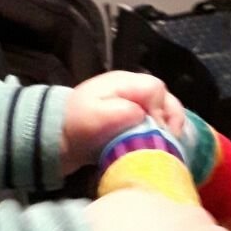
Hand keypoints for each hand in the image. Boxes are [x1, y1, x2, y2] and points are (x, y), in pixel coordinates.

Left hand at [61, 71, 184, 174]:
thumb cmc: (76, 124)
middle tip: (169, 141)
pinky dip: (160, 135)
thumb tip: (145, 116)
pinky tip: (159, 147)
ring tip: (166, 145)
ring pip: (164, 111)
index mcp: (124, 83)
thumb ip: (122, 111)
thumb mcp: (95, 116)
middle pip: (165, 98)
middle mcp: (133, 91)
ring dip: (168, 128)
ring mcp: (134, 105)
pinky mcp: (132, 121)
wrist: (57, 138)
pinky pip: (155, 124)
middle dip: (172, 119)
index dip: (161, 110)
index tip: (156, 131)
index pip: (156, 89)